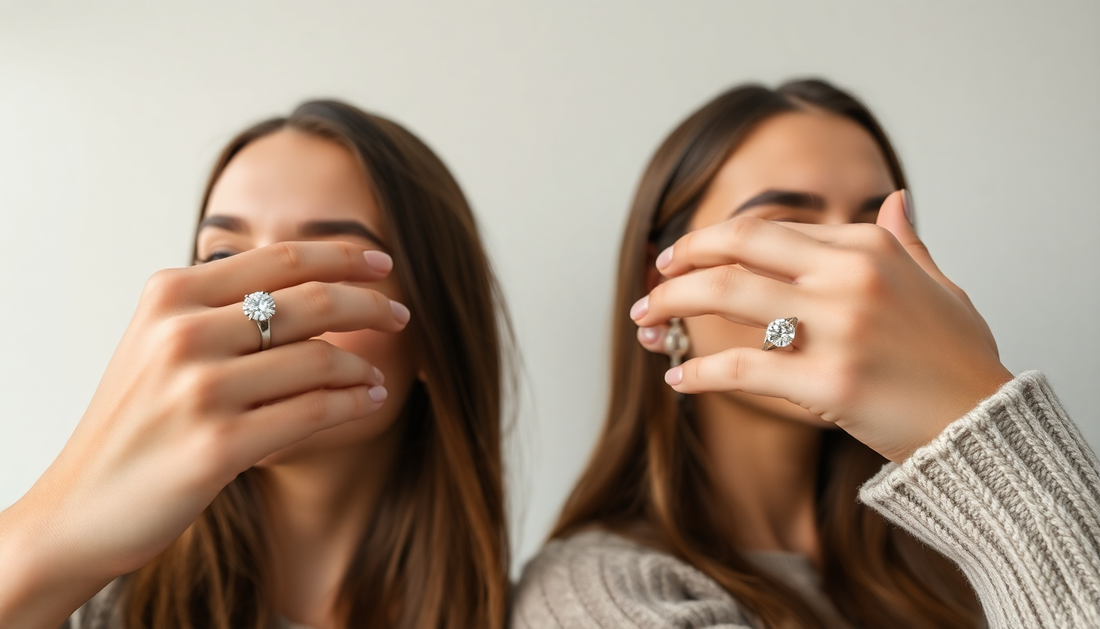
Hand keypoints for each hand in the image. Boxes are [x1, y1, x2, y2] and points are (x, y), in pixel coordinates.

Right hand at [0, 242, 407, 625]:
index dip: (343, 255)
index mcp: (170, 296)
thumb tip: (312, 279)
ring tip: (376, 374)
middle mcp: (182, 333)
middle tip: (400, 315)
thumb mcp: (160, 343)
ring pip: (321, 358)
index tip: (383, 264)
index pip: (280, 258)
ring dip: (364, 365)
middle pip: (311, 301)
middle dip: (370, 305)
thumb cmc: (136, 421)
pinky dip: (354, 402)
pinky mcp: (218, 446)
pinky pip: (315, 412)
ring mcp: (199, 390)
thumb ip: (221, 306)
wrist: (80, 507)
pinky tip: (368, 400)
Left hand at [631, 191, 1012, 463]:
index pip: (770, 231)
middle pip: (739, 249)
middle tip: (650, 282)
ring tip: (645, 322)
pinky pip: (740, 368)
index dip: (714, 241)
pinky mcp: (828, 383)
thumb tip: (894, 198)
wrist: (983, 427)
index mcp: (869, 248)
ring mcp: (839, 328)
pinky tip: (678, 379)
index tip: (681, 257)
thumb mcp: (939, 285)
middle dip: (682, 261)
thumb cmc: (957, 358)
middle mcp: (849, 277)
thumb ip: (905, 241)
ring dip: (672, 306)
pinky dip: (698, 372)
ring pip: (727, 298)